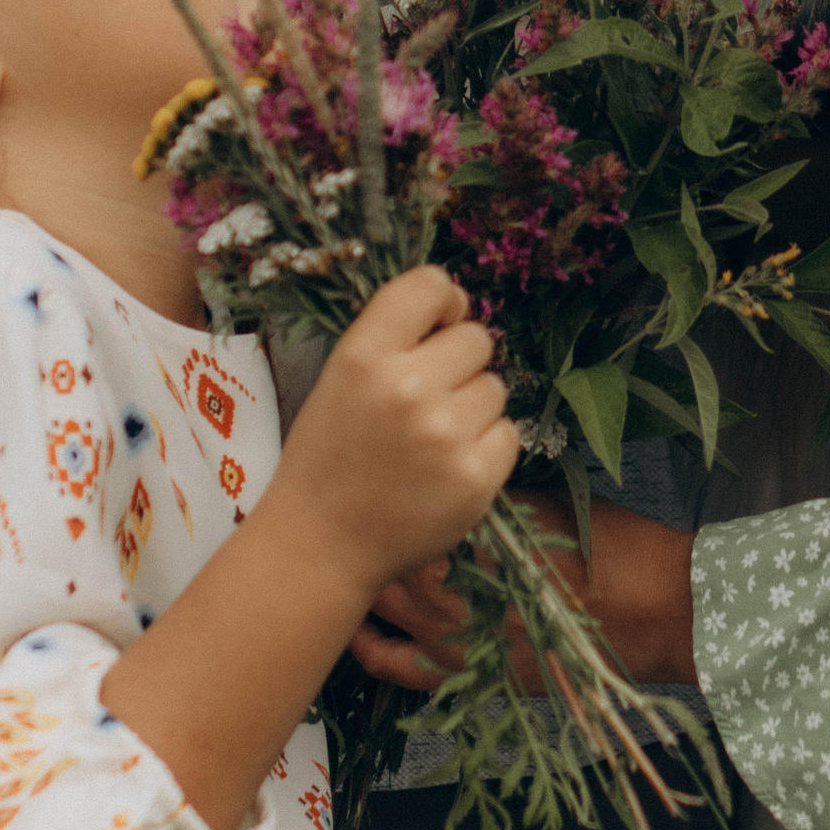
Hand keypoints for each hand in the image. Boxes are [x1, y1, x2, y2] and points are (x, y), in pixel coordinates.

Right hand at [282, 267, 519, 595]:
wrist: (321, 545)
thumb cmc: (330, 457)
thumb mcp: (339, 380)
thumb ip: (393, 340)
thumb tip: (460, 307)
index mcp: (363, 356)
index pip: (430, 285)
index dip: (442, 303)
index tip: (437, 326)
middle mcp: (406, 388)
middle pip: (477, 339)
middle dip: (458, 364)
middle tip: (425, 402)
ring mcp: (445, 435)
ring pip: (495, 388)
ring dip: (472, 410)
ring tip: (429, 443)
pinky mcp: (475, 477)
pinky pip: (507, 435)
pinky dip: (484, 450)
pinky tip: (445, 469)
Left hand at [354, 496, 697, 693]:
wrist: (654, 609)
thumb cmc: (610, 546)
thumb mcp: (539, 501)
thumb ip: (481, 496)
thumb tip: (442, 479)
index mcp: (468, 537)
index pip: (399, 507)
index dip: (384, 489)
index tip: (372, 472)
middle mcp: (450, 589)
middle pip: (383, 555)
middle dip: (366, 534)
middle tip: (353, 513)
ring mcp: (453, 636)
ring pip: (382, 603)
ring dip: (363, 579)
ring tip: (349, 556)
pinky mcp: (468, 672)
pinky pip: (397, 664)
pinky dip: (370, 646)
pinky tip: (358, 628)